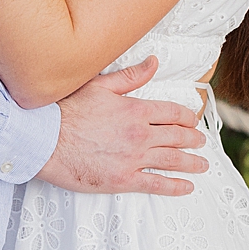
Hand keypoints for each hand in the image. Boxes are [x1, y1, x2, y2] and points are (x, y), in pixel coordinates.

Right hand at [36, 55, 210, 195]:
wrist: (45, 139)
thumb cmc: (67, 110)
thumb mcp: (100, 85)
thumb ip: (130, 76)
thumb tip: (154, 62)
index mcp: (135, 109)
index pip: (172, 112)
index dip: (187, 117)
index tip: (193, 121)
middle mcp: (139, 134)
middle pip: (177, 136)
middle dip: (193, 139)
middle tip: (202, 142)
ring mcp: (133, 158)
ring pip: (173, 160)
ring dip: (192, 163)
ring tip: (203, 165)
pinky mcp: (123, 179)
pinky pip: (156, 183)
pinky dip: (175, 186)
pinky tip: (187, 187)